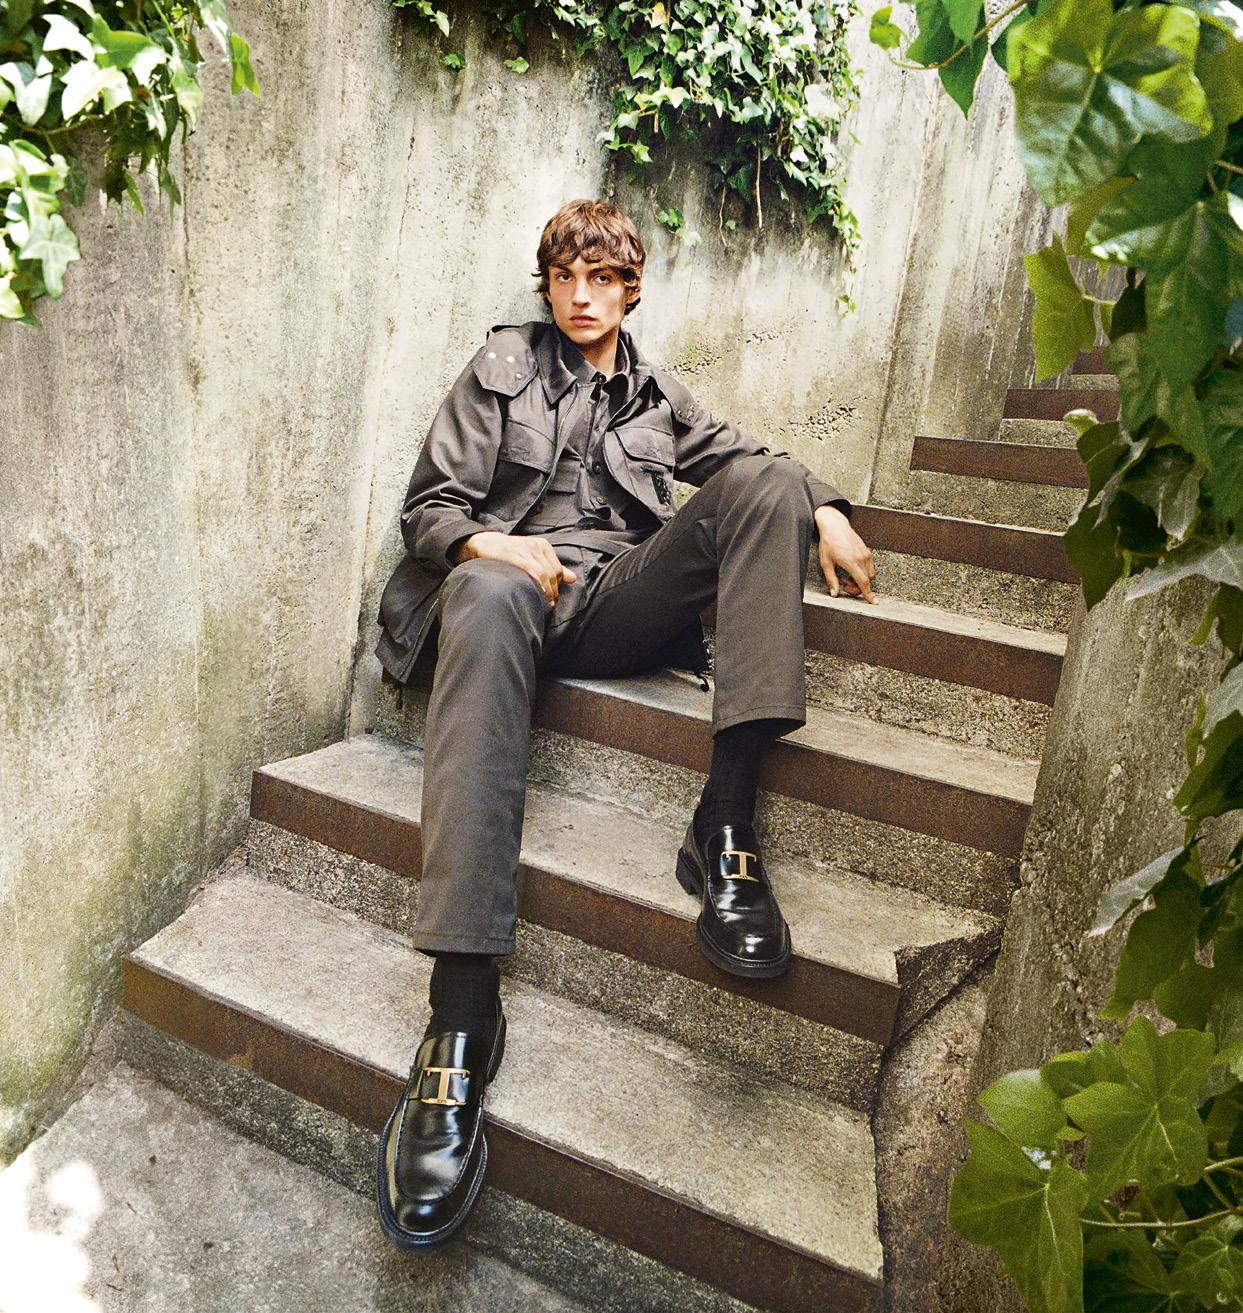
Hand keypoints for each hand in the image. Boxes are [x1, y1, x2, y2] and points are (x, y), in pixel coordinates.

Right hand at [455, 531, 575, 608]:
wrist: (483, 543)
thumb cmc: (509, 553)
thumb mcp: (532, 556)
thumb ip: (552, 567)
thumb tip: (572, 579)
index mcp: (543, 546)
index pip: (558, 570)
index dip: (557, 586)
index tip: (552, 599)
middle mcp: (536, 546)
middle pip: (552, 574)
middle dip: (553, 591)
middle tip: (548, 605)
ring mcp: (525, 550)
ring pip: (544, 574)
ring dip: (546, 591)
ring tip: (543, 604)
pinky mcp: (514, 555)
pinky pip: (531, 572)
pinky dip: (536, 584)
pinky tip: (534, 594)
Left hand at [814, 505, 876, 603]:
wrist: (835, 526)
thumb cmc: (828, 543)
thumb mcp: (825, 563)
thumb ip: (831, 580)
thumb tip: (834, 594)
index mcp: (851, 562)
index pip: (863, 582)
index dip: (868, 594)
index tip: (873, 602)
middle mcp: (861, 558)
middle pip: (867, 581)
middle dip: (857, 587)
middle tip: (843, 584)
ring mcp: (866, 554)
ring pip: (870, 574)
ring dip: (861, 580)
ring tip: (846, 576)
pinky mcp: (867, 551)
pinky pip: (870, 567)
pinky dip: (863, 572)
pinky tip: (852, 569)